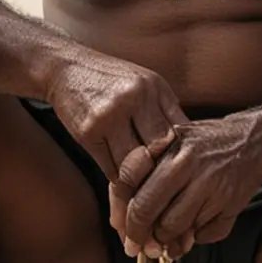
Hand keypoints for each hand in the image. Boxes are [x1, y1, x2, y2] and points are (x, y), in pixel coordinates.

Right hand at [47, 53, 185, 180]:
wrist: (66, 68)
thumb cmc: (113, 80)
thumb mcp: (146, 84)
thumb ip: (168, 112)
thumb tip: (195, 148)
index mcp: (154, 88)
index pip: (177, 133)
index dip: (182, 157)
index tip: (184, 174)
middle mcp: (133, 99)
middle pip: (157, 151)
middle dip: (162, 173)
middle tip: (167, 190)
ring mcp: (108, 116)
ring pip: (133, 166)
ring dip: (140, 183)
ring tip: (147, 194)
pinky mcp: (87, 133)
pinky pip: (110, 169)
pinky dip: (119, 180)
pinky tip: (125, 183)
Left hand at [111, 114, 261, 259]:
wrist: (252, 141)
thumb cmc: (204, 142)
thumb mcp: (171, 141)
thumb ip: (144, 169)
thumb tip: (121, 213)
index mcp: (174, 155)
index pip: (140, 197)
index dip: (127, 221)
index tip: (124, 232)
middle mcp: (194, 172)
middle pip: (155, 216)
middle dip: (142, 236)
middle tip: (139, 246)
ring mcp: (214, 191)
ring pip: (176, 229)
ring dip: (167, 239)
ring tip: (165, 238)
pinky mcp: (230, 208)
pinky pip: (203, 235)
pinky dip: (194, 239)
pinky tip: (190, 233)